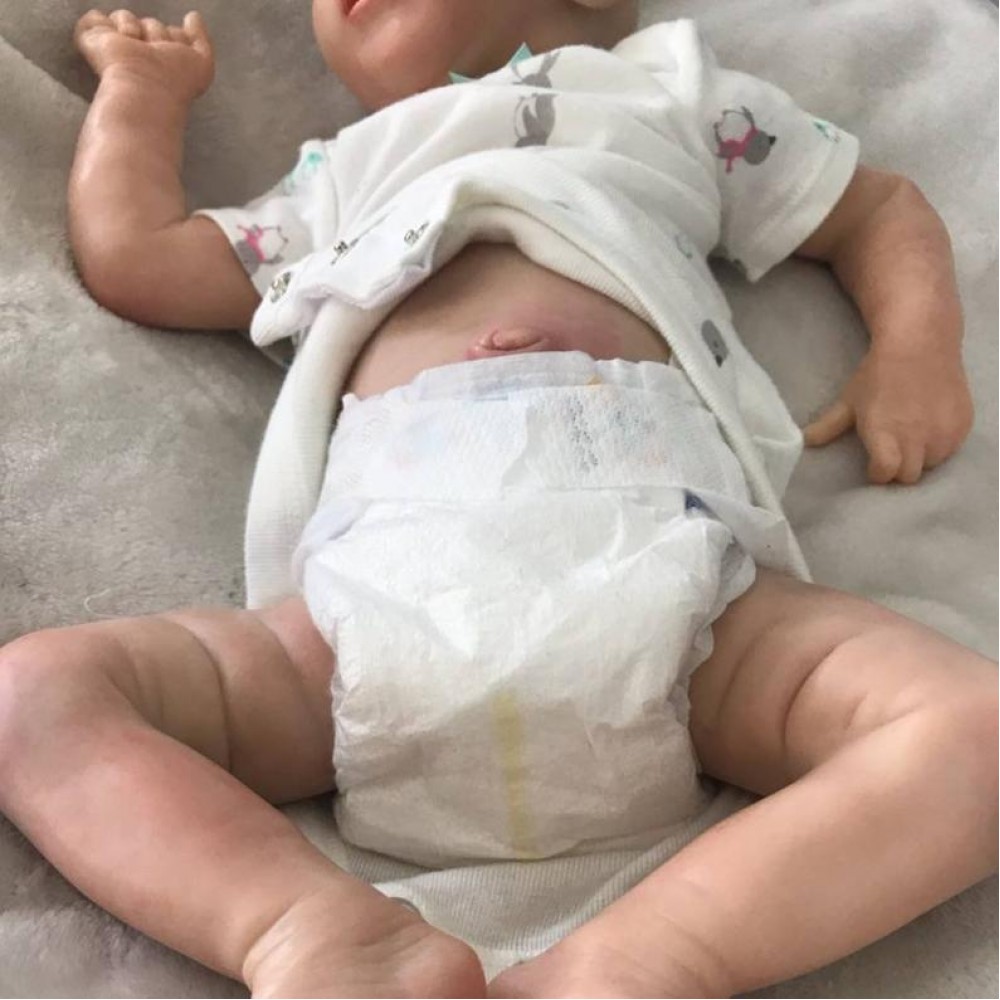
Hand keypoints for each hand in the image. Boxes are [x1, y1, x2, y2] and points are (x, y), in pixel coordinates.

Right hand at [74, 9, 213, 104]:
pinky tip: (116, 40)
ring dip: (134, 28)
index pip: (170, 34)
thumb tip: (192, 15)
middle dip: (157, 34)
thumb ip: (201, 39)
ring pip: (126, 17)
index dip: (175, 38)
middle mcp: (141, 55)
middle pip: (151, 23)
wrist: (145, 85)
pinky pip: (94, 18)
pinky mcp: (91, 42)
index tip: (175, 52)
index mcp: (165, 61)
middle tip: (155, 54)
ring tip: (135, 47)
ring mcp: (116, 48)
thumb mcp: (202, 63)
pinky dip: (103, 24)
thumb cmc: (176, 80)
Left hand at [804, 345, 973, 483]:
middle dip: (898, 468)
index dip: (878, 472)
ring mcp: (943, 432)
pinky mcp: (962, 425)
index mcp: (885, 433)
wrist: (920, 343)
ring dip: (920, 457)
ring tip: (912, 436)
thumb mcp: (849, 400)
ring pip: (931, 464)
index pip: (886, 473)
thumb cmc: (877, 374)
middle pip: (908, 476)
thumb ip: (828, 425)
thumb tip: (803, 441)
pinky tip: (931, 425)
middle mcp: (916, 437)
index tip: (874, 464)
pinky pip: (951, 448)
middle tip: (892, 450)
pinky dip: (940, 444)